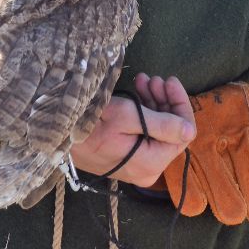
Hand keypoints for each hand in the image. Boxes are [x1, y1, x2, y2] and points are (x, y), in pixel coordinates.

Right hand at [71, 74, 194, 186]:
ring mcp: (137, 166)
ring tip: (143, 81)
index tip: (170, 81)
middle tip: (153, 79)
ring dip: (154, 104)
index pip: (183, 133)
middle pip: (171, 131)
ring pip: (158, 131)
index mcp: (152, 162)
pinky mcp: (127, 159)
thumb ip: (164, 124)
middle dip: (165, 101)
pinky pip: (145, 135)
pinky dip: (144, 114)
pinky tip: (136, 93)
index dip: (180, 104)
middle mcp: (148, 170)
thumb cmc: (92, 123)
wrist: (57, 134)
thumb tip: (191, 130)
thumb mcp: (128, 116)